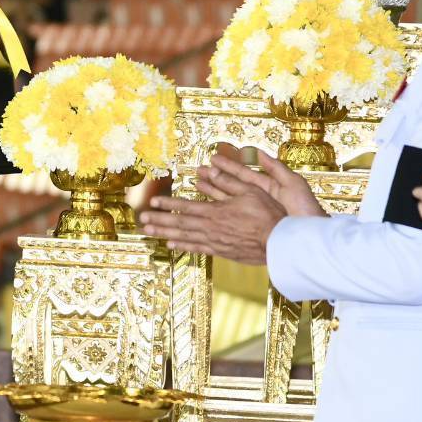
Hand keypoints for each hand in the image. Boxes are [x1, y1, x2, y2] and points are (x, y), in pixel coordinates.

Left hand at [137, 177, 286, 266]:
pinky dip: (182, 246)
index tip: (152, 202)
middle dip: (159, 221)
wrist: (279, 243)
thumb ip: (228, 181)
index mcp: (215, 211)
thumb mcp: (250, 191)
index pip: (185, 207)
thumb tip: (210, 170)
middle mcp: (210, 227)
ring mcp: (214, 241)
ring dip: (164, 234)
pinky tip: (171, 245)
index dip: (167, 204)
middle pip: (179, 224)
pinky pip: (196, 249)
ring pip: (183, 237)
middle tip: (142, 220)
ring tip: (149, 232)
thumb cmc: (267, 215)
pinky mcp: (220, 251)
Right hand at [198, 150, 324, 218]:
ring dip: (213, 192)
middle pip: (233, 186)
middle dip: (215, 178)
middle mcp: (259, 199)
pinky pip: (233, 216)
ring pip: (230, 200)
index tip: (213, 158)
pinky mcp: (251, 226)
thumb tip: (259, 153)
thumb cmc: (305, 209)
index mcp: (269, 186)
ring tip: (197, 184)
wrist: (308, 235)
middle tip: (199, 171)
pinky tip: (207, 207)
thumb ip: (276, 167)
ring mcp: (254, 213)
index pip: (244, 173)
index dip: (228, 166)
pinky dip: (219, 210)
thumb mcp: (293, 183)